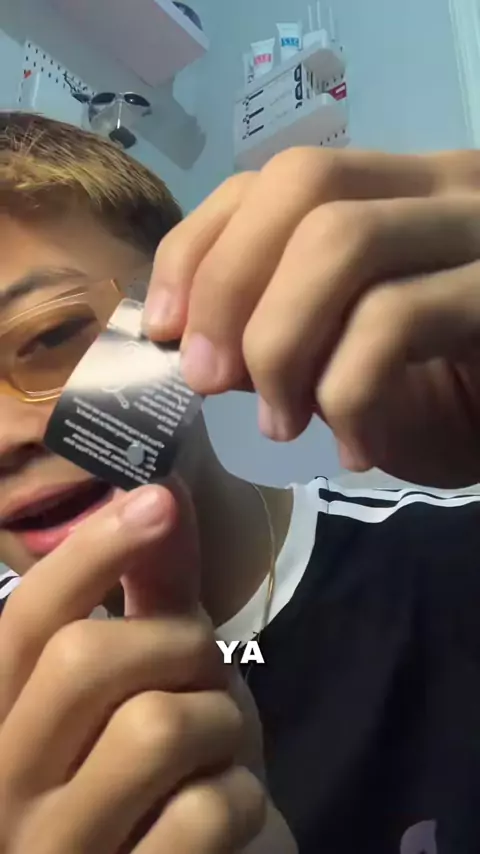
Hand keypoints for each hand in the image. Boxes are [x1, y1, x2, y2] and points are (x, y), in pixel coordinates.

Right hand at [0, 484, 265, 852]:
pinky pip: (200, 813)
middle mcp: (6, 784)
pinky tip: (229, 812)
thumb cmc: (174, 770)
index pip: (26, 617)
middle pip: (83, 660)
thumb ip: (156, 587)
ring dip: (220, 721)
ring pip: (153, 729)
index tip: (158, 499)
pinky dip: (241, 796)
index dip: (92, 548)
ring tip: (219, 747)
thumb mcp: (164, 671)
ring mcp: (57, 851)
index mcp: (8, 717)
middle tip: (205, 667)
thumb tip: (162, 484)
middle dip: (177, 643)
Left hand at [145, 147, 479, 486]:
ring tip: (278, 425)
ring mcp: (478, 234)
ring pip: (342, 241)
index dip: (199, 246)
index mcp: (392, 194)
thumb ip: (277, 332)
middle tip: (205, 379)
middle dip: (228, 287)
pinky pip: (395, 320)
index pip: (272, 178)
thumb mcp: (340, 361)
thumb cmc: (440, 404)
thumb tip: (191, 341)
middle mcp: (441, 188)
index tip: (160, 326)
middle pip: (302, 183)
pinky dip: (348, 394)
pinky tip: (353, 448)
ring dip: (280, 345)